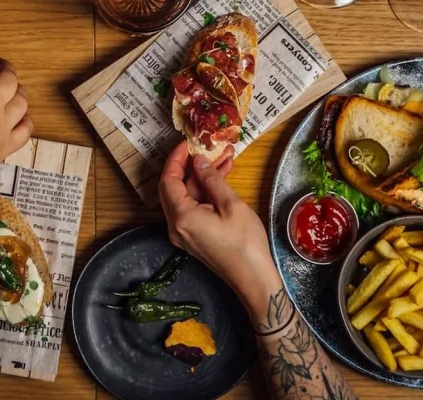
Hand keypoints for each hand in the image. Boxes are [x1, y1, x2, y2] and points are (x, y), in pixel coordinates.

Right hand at [0, 51, 32, 242]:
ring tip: (10, 89)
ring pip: (22, 101)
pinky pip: (26, 129)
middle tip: (0, 66)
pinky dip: (24, 119)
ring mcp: (0, 129)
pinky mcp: (4, 149)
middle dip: (4, 67)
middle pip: (9, 78)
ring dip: (17, 91)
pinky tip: (16, 116)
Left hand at [159, 142, 281, 321]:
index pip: (168, 180)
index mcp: (181, 217)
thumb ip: (211, 180)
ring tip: (225, 158)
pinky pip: (193, 208)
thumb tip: (199, 161)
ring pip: (186, 197)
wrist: (253, 278)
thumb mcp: (231, 205)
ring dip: (203, 178)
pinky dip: (206, 192)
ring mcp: (184, 233)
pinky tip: (223, 177)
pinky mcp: (194, 237)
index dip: (177, 158)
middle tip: (210, 148)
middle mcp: (176, 226)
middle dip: (191, 165)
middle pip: (174, 187)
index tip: (189, 143)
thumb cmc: (245, 243)